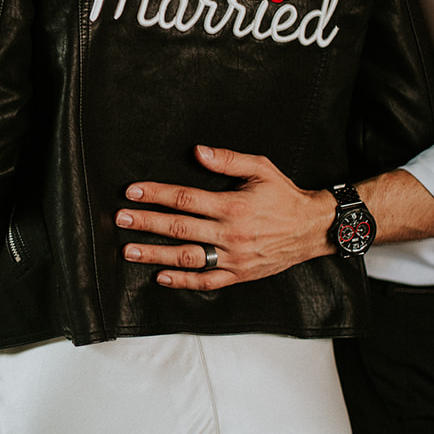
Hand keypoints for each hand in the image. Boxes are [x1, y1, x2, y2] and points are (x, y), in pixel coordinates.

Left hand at [115, 146, 334, 289]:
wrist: (313, 229)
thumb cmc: (285, 196)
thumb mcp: (261, 168)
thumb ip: (228, 161)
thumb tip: (198, 152)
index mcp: (233, 206)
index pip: (185, 199)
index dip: (156, 194)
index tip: (133, 192)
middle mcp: (230, 234)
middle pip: (179, 228)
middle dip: (146, 223)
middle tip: (120, 220)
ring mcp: (233, 258)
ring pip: (187, 258)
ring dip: (155, 255)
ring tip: (129, 251)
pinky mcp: (238, 275)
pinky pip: (206, 281)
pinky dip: (182, 281)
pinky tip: (161, 276)